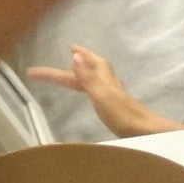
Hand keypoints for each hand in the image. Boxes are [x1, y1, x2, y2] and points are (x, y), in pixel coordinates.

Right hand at [26, 45, 176, 138]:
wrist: (150, 132)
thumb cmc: (124, 116)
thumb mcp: (102, 96)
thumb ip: (89, 77)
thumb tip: (76, 55)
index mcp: (103, 80)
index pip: (77, 69)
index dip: (54, 71)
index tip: (33, 71)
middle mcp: (110, 83)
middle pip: (93, 66)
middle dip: (80, 59)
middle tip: (71, 51)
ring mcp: (115, 94)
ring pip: (100, 75)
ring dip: (89, 68)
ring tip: (82, 65)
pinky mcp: (119, 105)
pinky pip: (102, 87)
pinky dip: (95, 82)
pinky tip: (97, 90)